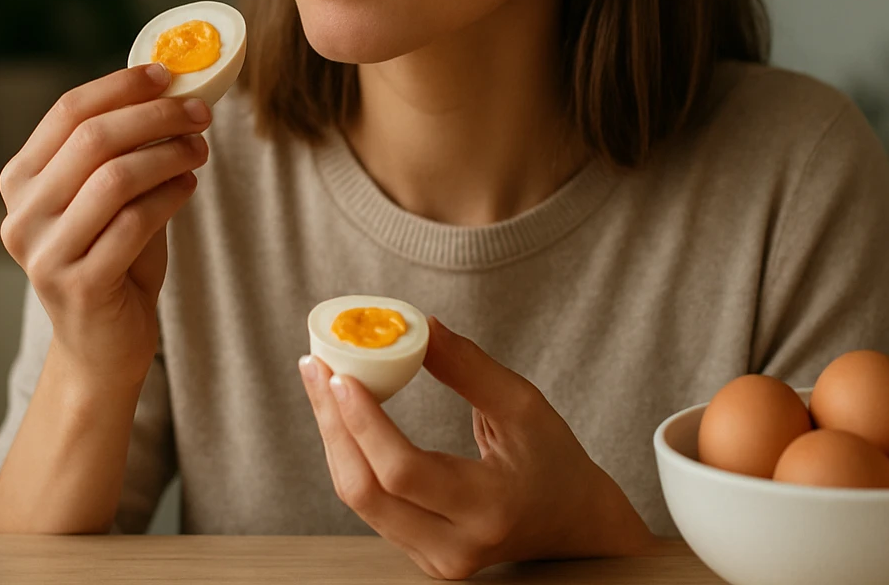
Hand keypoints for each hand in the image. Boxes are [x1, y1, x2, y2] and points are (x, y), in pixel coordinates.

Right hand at [0, 63, 210, 390]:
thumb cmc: (112, 259)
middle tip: (200, 112)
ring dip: (169, 154)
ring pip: (115, 178)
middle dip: (155, 116)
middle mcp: (21, 214)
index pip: (67, 112)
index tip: (166, 74)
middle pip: (92, 139)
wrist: (101, 346)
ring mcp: (45, 253)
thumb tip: (172, 89)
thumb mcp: (108, 198)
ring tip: (200, 149)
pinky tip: (189, 186)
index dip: (120, 86)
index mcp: (20, 181)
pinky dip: (171, 195)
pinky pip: (134, 222)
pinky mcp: (78, 285)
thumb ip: (123, 150)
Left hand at [298, 317, 655, 579]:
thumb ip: (471, 369)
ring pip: (360, 499)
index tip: (340, 374)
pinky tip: (342, 416)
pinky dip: (352, 457)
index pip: (404, 471)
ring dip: (334, 437)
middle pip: (366, 490)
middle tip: (315, 366)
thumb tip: (422, 328)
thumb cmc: (553, 459)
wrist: (572, 523)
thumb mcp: (524, 406)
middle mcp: (454, 547)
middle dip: (332, 425)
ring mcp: (434, 560)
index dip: (364, 422)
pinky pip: (371, 505)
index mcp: (487, 509)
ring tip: (321, 382)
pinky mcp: (420, 556)